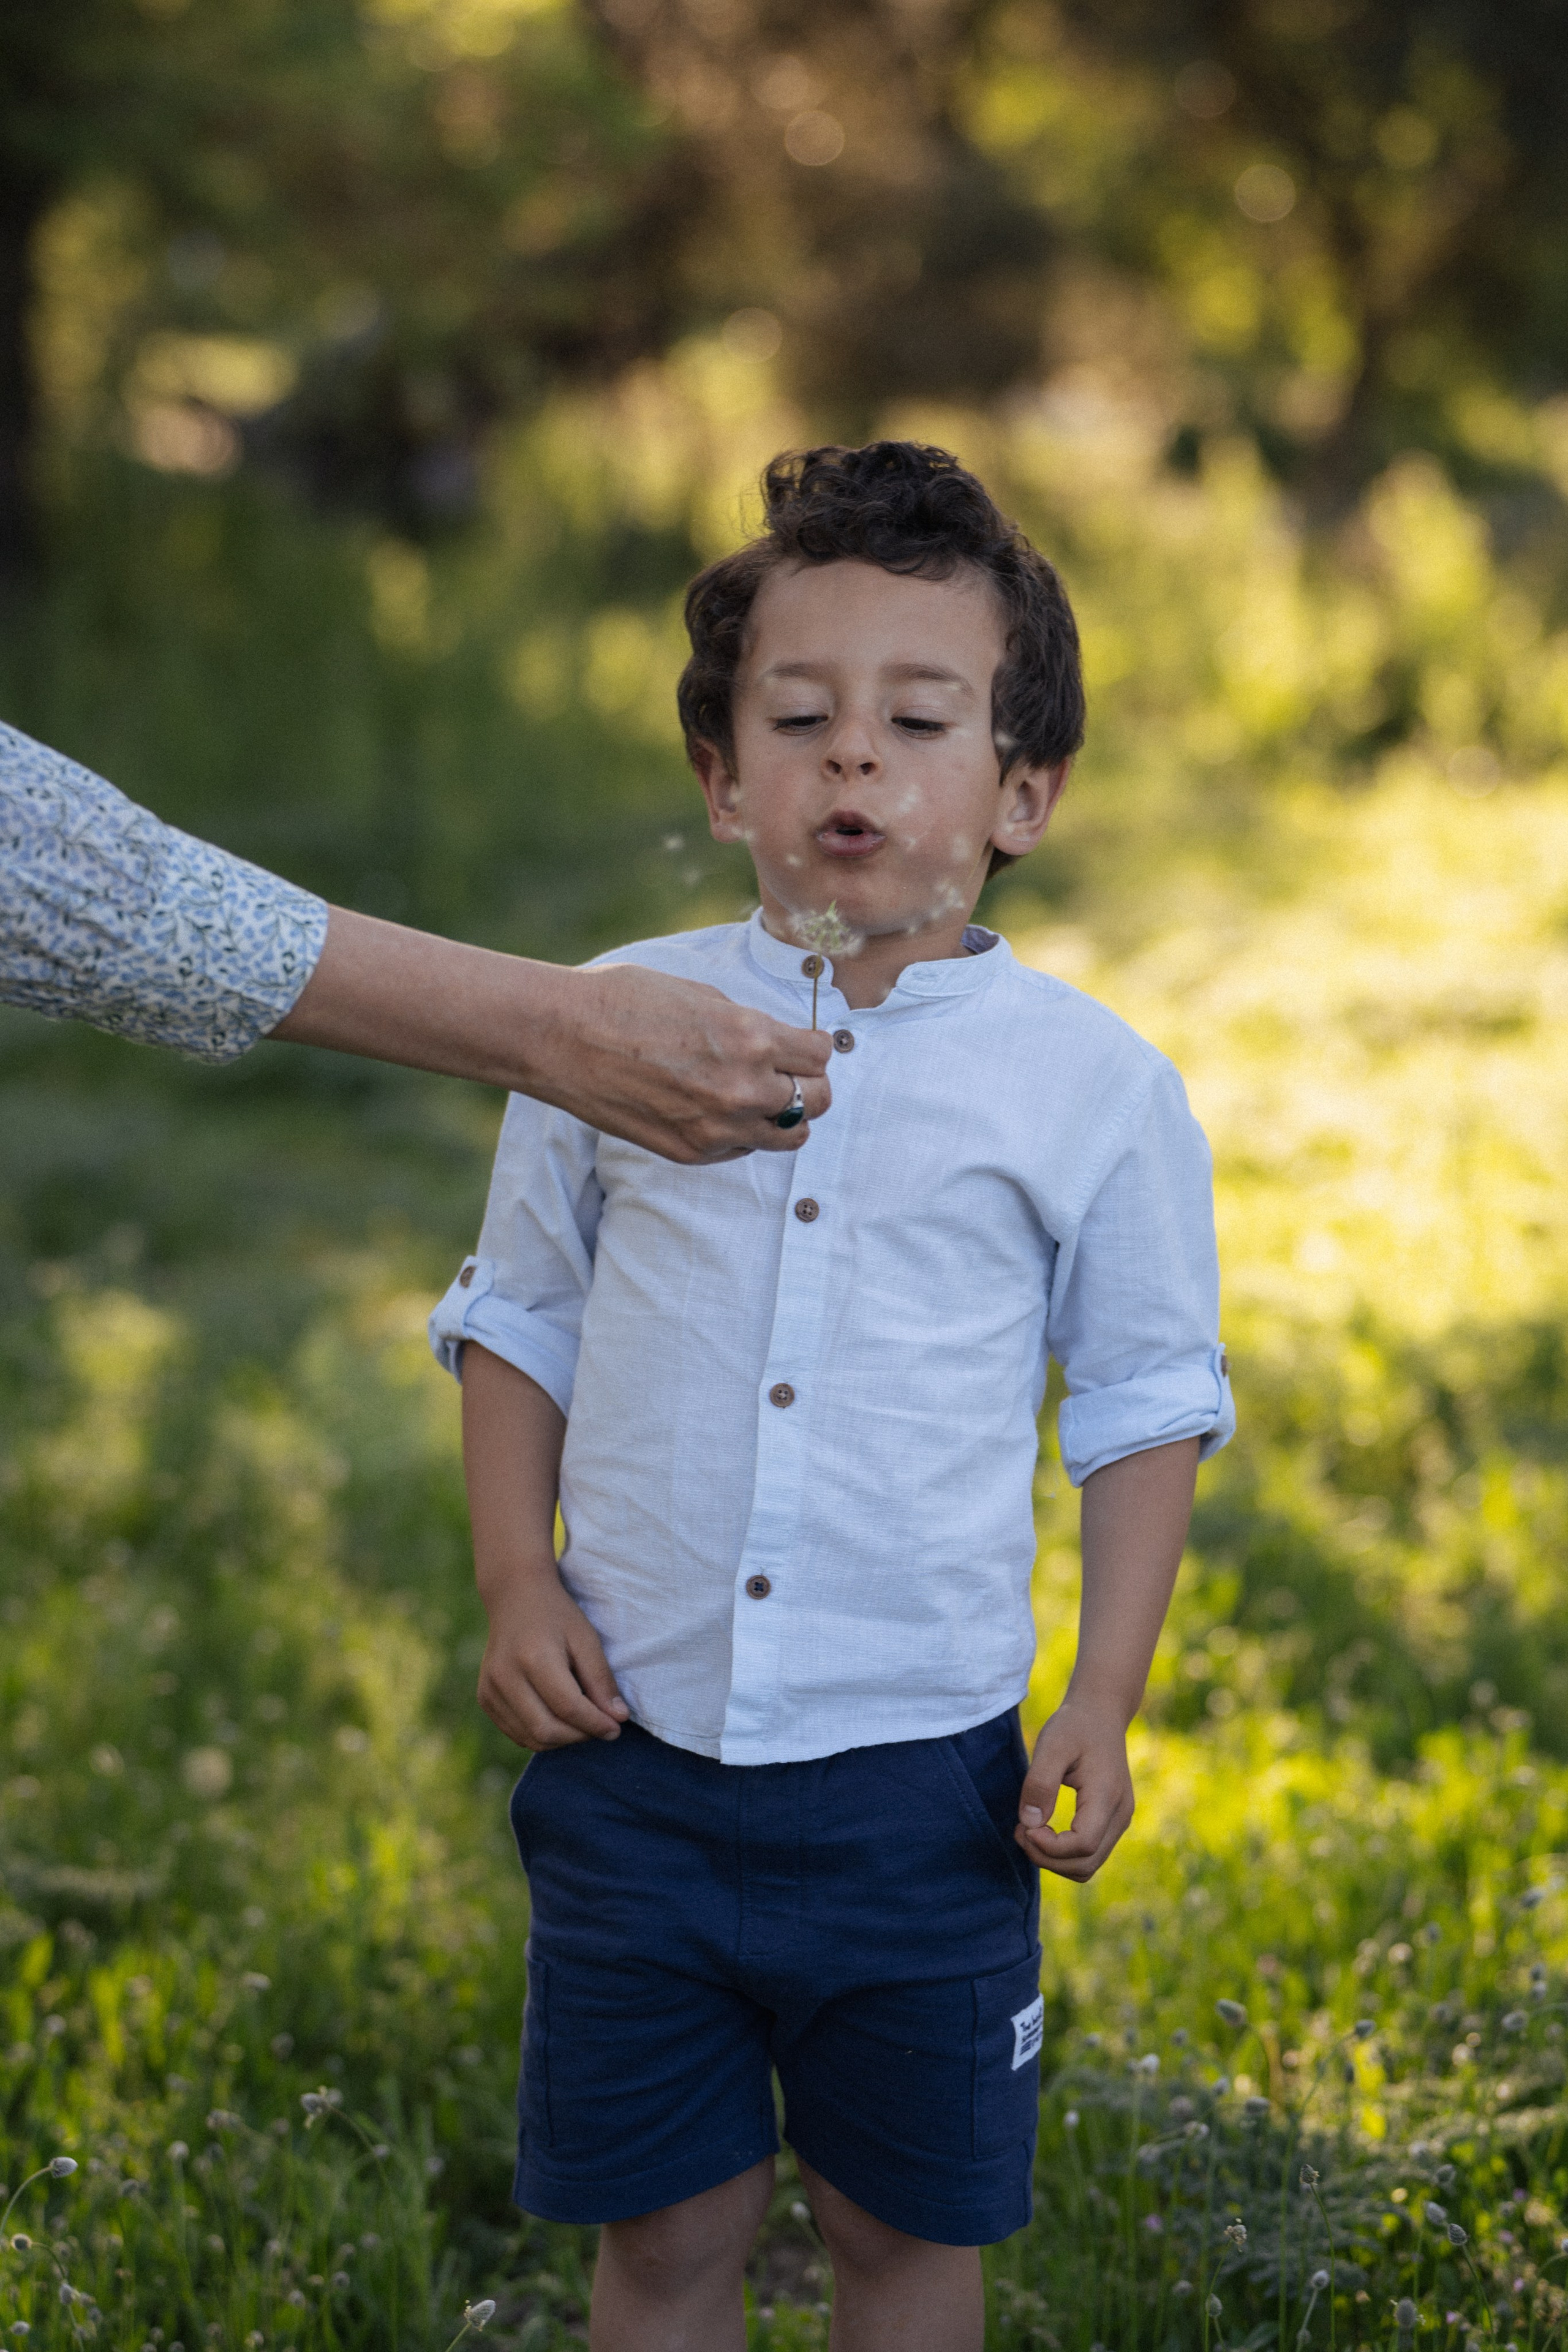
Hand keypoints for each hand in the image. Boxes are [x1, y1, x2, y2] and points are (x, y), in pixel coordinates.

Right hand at [477, 1562, 630, 1749]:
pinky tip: (558, 1719)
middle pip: (547, 1730)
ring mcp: (490, 1689)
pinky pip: (517, 1734)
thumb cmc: (556, 1616)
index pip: (569, 1708)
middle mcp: (505, 1676)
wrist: (515, 1597)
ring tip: (581, 1723)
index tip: (616, 1729)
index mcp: (534, 1658)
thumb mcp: (585, 1639)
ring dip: (562, 1740)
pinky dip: (542, 1735)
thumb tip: (618, 1719)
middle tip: (600, 1726)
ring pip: (531, 1738)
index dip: (596, 1724)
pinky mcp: (485, 1698)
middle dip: (580, 1736)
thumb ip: (601, 1680)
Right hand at [551, 962, 831, 1161]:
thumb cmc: (624, 1001)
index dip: (813, 1047)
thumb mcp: (702, 996)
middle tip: (789, 1073)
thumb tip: (778, 1041)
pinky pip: (742, 1149)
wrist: (561, 1037)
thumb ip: (749, 1024)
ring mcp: (717, 1127)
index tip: (801, 1044)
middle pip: (818, 1100)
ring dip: (785, 1116)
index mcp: (750, 1038)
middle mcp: (743, 1088)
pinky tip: (717, 1109)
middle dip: (809, 1083)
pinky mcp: (691, 1152)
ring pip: (790, 1136)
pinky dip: (742, 1132)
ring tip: (761, 1098)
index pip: (821, 1055)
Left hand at [1014, 1696, 1134, 1880]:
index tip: (1023, 1826)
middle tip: (1019, 1831)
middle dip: (1047, 1858)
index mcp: (1108, 1796)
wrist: (1101, 1714)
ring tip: (1027, 1832)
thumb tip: (1029, 1824)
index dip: (1049, 1847)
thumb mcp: (1051, 1745)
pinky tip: (1042, 1831)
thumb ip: (1040, 1784)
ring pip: (1088, 1865)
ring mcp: (1120, 1820)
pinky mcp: (1113, 1821)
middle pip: (1085, 1864)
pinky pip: (1090, 1853)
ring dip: (1054, 1860)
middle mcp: (1120, 1814)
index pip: (1083, 1846)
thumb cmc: (1075, 1726)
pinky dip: (1064, 1853)